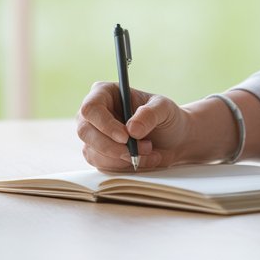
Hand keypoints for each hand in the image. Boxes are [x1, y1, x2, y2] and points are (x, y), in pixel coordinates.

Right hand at [75, 82, 191, 171]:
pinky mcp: (98, 154)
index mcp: (105, 93)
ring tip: (149, 151)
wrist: (173, 140)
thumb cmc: (166, 117)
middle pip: (85, 132)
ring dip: (122, 157)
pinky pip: (102, 165)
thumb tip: (131, 129)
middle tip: (139, 150)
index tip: (125, 137)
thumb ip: (150, 114)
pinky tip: (143, 159)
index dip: (105, 124)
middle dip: (112, 146)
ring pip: (93, 152)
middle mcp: (94, 113)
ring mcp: (94, 135)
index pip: (91, 108)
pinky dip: (124, 166)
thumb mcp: (164, 109)